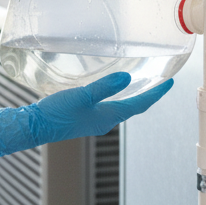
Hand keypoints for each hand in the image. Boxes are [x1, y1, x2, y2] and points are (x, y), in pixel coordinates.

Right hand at [0, 72, 173, 156]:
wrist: (35, 126)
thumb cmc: (57, 114)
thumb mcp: (82, 96)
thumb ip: (104, 87)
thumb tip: (127, 78)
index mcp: (109, 116)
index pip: (140, 105)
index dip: (156, 94)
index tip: (170, 83)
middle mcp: (105, 120)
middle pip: (133, 107)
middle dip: (147, 94)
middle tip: (160, 82)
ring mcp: (94, 120)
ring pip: (120, 106)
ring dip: (132, 96)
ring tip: (141, 83)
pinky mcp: (84, 118)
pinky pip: (108, 106)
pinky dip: (116, 97)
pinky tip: (109, 89)